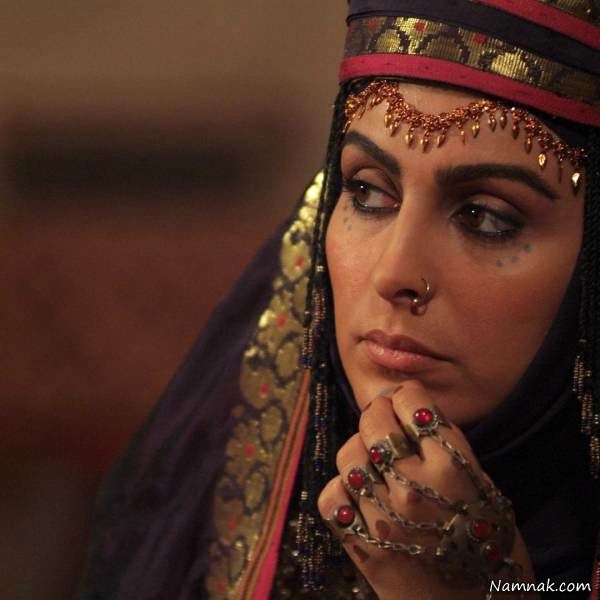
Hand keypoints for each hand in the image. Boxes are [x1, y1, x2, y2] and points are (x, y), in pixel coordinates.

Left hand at [317, 380, 535, 599]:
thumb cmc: (492, 552)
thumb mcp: (487, 491)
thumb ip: (452, 451)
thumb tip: (416, 416)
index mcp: (452, 469)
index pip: (414, 403)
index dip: (407, 396)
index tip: (406, 402)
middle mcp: (412, 487)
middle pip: (374, 421)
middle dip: (379, 413)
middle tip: (385, 423)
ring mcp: (382, 517)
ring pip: (348, 454)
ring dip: (359, 449)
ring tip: (373, 460)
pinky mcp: (361, 546)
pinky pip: (331, 497)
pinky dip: (340, 489)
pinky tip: (358, 493)